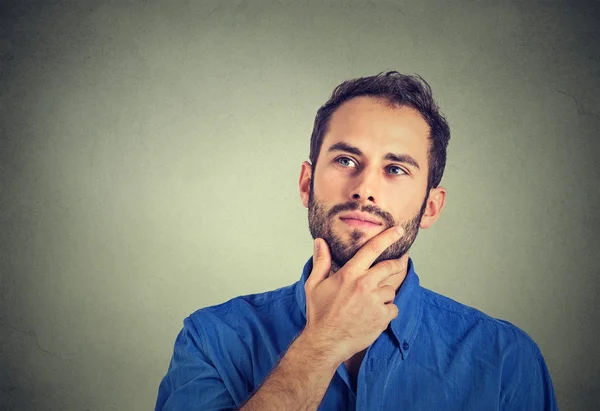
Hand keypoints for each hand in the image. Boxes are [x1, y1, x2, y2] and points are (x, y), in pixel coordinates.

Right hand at [302, 226, 409, 363]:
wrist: (325, 342)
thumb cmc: (319, 313)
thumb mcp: (314, 285)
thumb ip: (321, 261)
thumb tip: (320, 241)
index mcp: (349, 274)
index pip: (372, 249)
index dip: (388, 237)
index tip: (399, 230)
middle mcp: (365, 285)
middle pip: (390, 267)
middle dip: (396, 264)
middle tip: (398, 264)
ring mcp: (375, 302)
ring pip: (390, 291)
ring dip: (383, 295)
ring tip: (369, 304)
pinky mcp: (382, 318)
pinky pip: (392, 309)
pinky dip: (386, 312)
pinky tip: (373, 316)